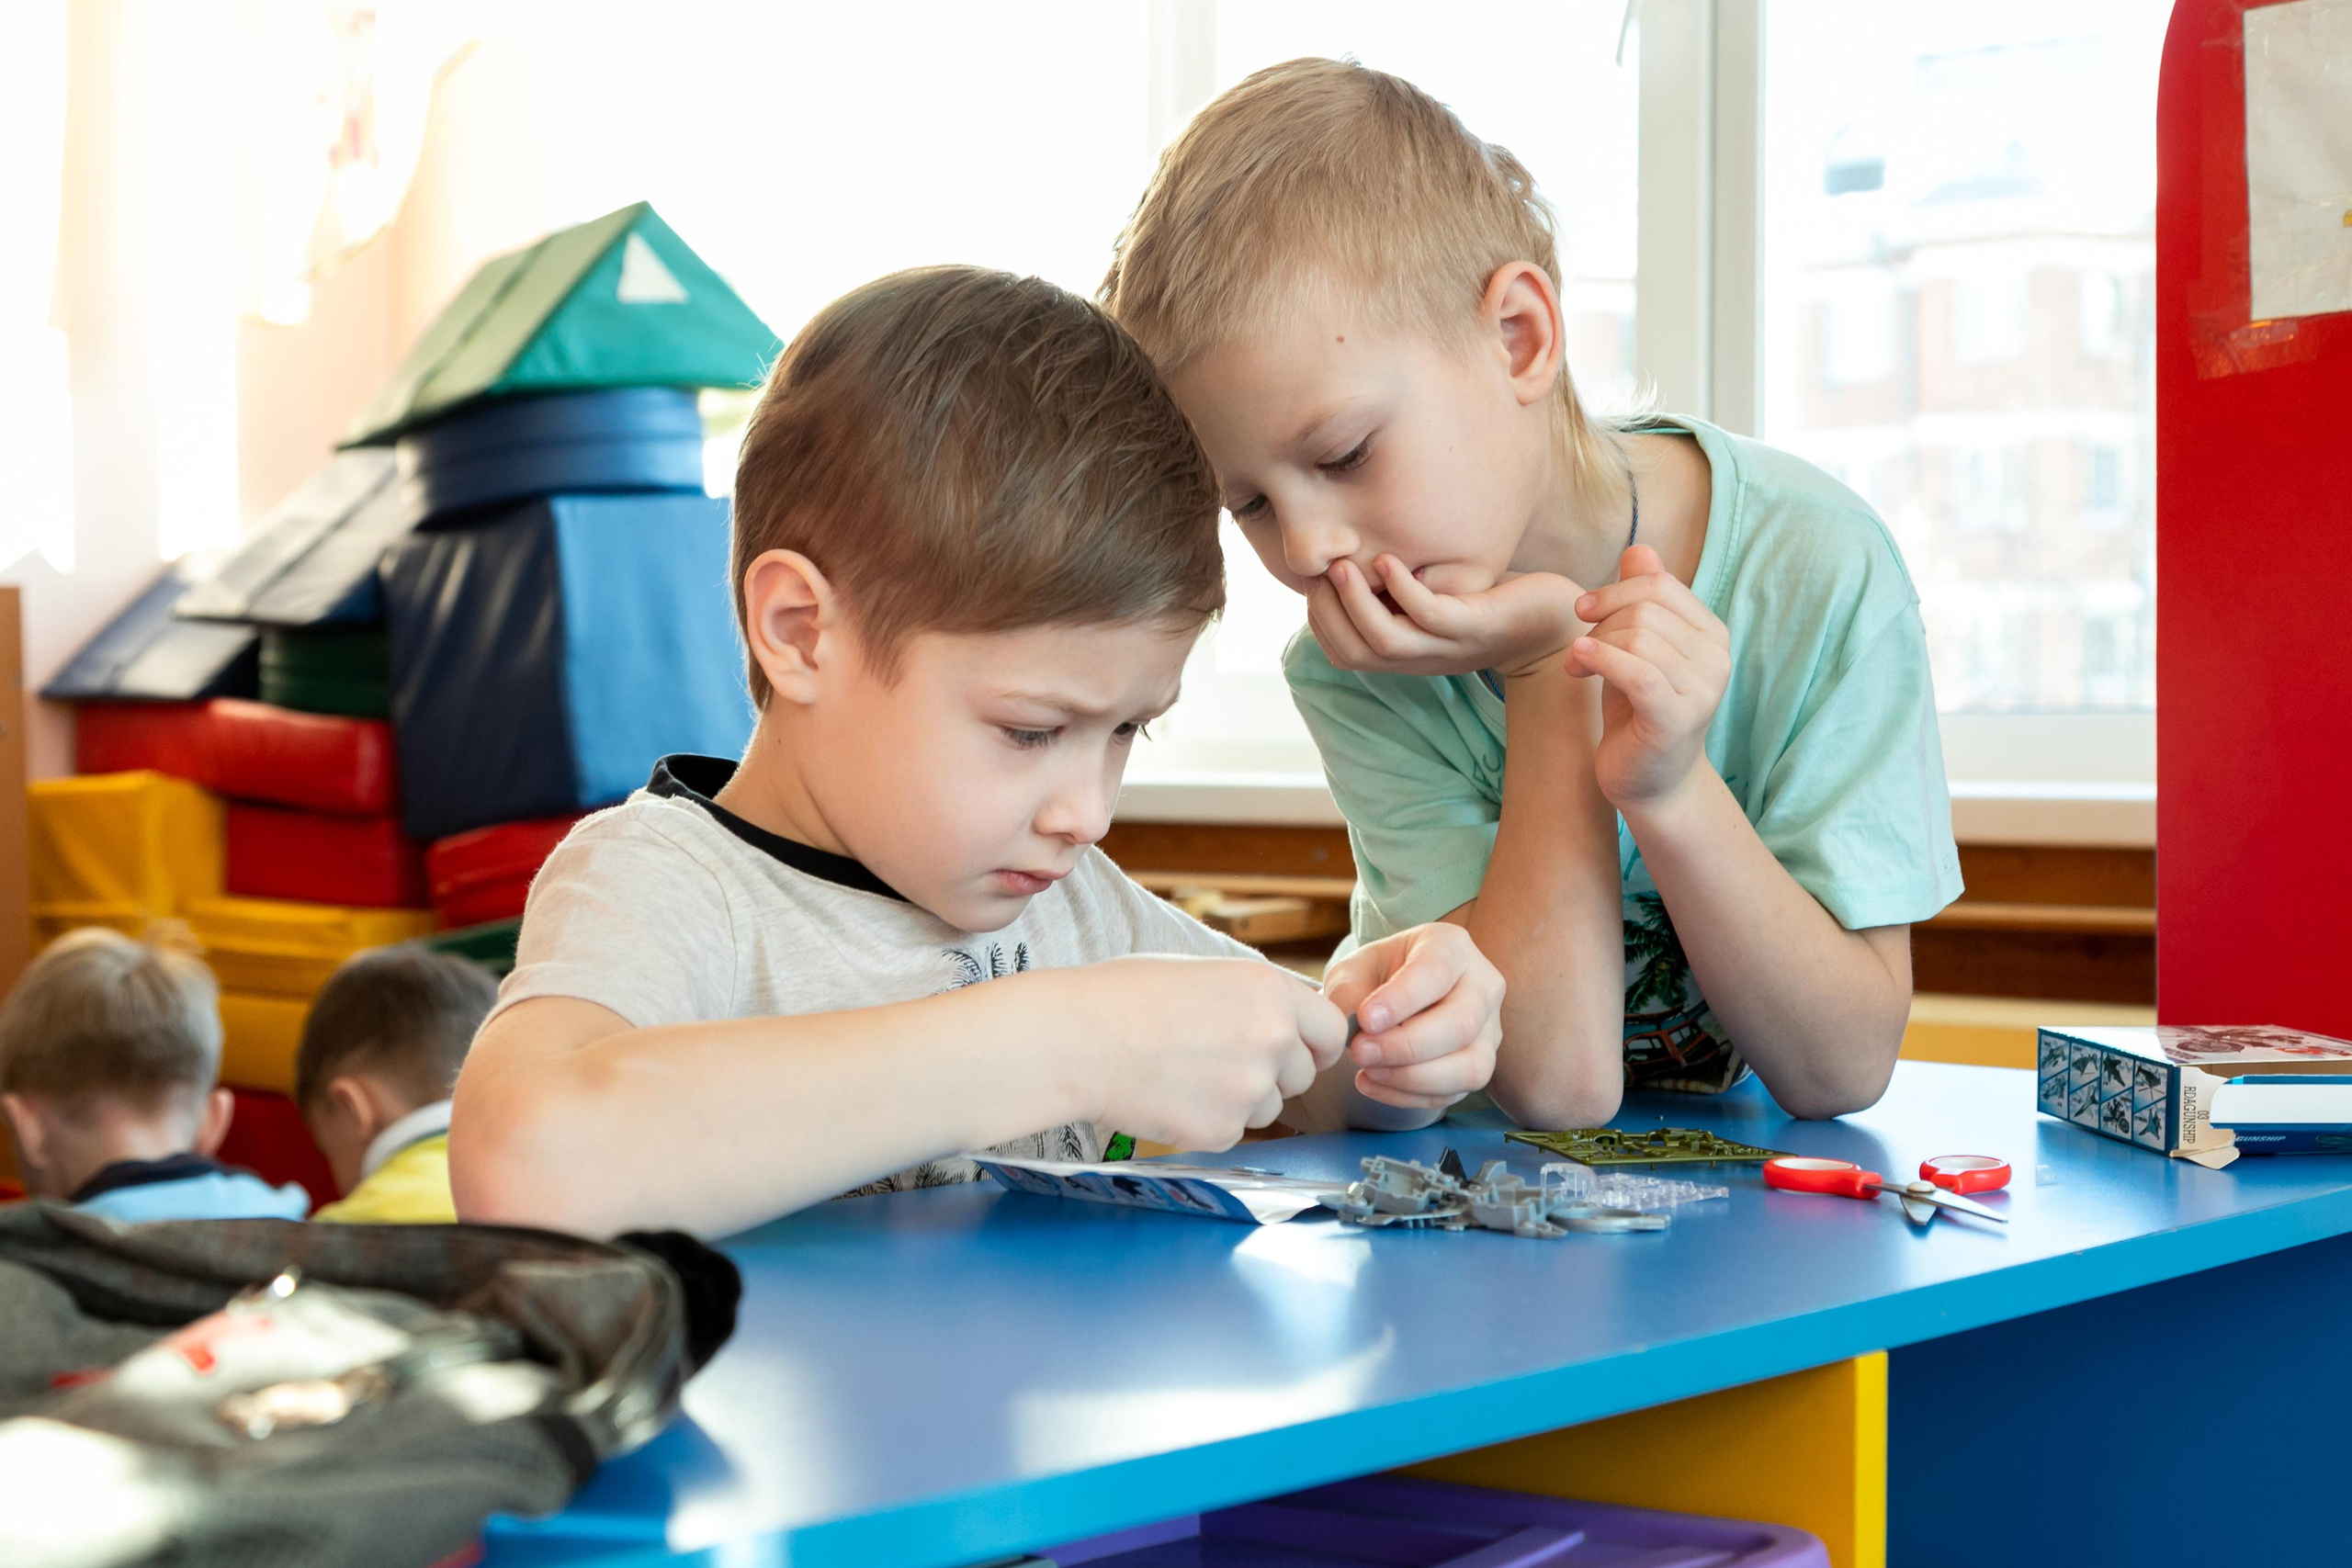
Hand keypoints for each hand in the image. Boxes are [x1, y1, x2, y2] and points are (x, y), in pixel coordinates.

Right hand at [1077, 957, 1348, 1150]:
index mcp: (1271, 991)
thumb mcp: (1203, 971)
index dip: (1314, 1044)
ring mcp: (1250, 1089)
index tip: (1297, 1051)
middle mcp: (1273, 1039)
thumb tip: (1280, 1019)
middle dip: (1275, 1075)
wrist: (1080, 1039)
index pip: (1330, 1030)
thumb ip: (1253, 998)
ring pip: (1270, 1109)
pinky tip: (1172, 1096)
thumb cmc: (1125, 996)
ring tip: (1187, 1076)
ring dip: (1241, 1101)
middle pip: (1304, 1075)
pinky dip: (1209, 1122)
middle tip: (1223, 1064)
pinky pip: (1233, 1132)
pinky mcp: (1222, 1131)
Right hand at [1307, 555, 1585, 678]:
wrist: (1553, 622)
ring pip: (1384, 641)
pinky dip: (1403, 590)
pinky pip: (1430, 616)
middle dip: (1328, 612)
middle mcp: (1421, 657)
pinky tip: (1390, 561)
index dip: (1320, 620)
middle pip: (1354, 652)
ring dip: (1356, 603)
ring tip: (1343, 566)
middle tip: (1322, 570)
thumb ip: (1396, 593)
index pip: (1343, 653)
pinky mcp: (1476, 626)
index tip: (1314, 582)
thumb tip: (1352, 561)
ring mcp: (1448, 645)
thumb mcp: (1434, 600)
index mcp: (1406, 655)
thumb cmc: (1489, 602)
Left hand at [1321, 923, 1504, 1110]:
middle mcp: (1483, 986)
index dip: (1403, 999)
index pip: (1438, 971)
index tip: (1366, 1019)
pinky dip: (1409, 1096)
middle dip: (1406, 1046)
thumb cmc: (1378, 977)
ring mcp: (1488, 1030)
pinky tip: (1373, 1083)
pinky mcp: (1479, 1065)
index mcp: (1452, 946)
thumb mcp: (1354, 970)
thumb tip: (1355, 1026)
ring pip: (1470, 1066)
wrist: (1394, 999)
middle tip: (1360, 1051)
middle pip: (1462, 1023)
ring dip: (1412, 1078)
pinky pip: (1454, 1092)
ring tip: (1367, 1070)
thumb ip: (1349, 992)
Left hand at [1566, 545, 1730, 810]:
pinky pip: (1636, 671)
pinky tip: (1576, 666)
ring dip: (1594, 647)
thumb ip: (1642, 599)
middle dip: (1600, 624)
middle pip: (1645, 609)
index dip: (1614, 591)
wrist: (1648, 782)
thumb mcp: (1638, 648)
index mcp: (1711, 634)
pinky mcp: (1677, 717)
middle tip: (1578, 653)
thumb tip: (1638, 548)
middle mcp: (1716, 658)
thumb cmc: (1638, 711)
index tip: (1584, 612)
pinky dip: (1599, 661)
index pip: (1661, 585)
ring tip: (1576, 669)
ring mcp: (1702, 689)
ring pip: (1637, 636)